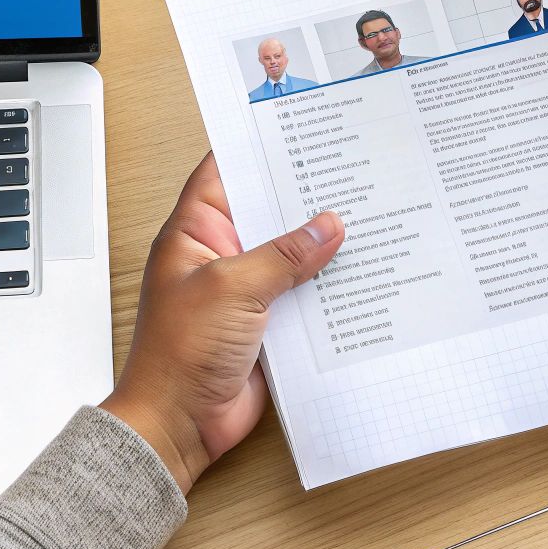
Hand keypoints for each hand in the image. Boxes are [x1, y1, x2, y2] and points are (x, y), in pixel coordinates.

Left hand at [101, 154, 343, 492]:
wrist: (178, 425)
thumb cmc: (179, 355)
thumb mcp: (232, 289)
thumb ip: (284, 255)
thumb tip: (328, 226)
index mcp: (195, 232)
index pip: (224, 171)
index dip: (256, 146)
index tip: (296, 123)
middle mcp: (220, 255)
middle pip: (267, 212)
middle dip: (305, 197)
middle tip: (352, 170)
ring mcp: (244, 290)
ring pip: (290, 256)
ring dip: (322, 246)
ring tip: (369, 216)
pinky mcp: (266, 324)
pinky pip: (302, 296)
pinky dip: (328, 288)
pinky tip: (363, 275)